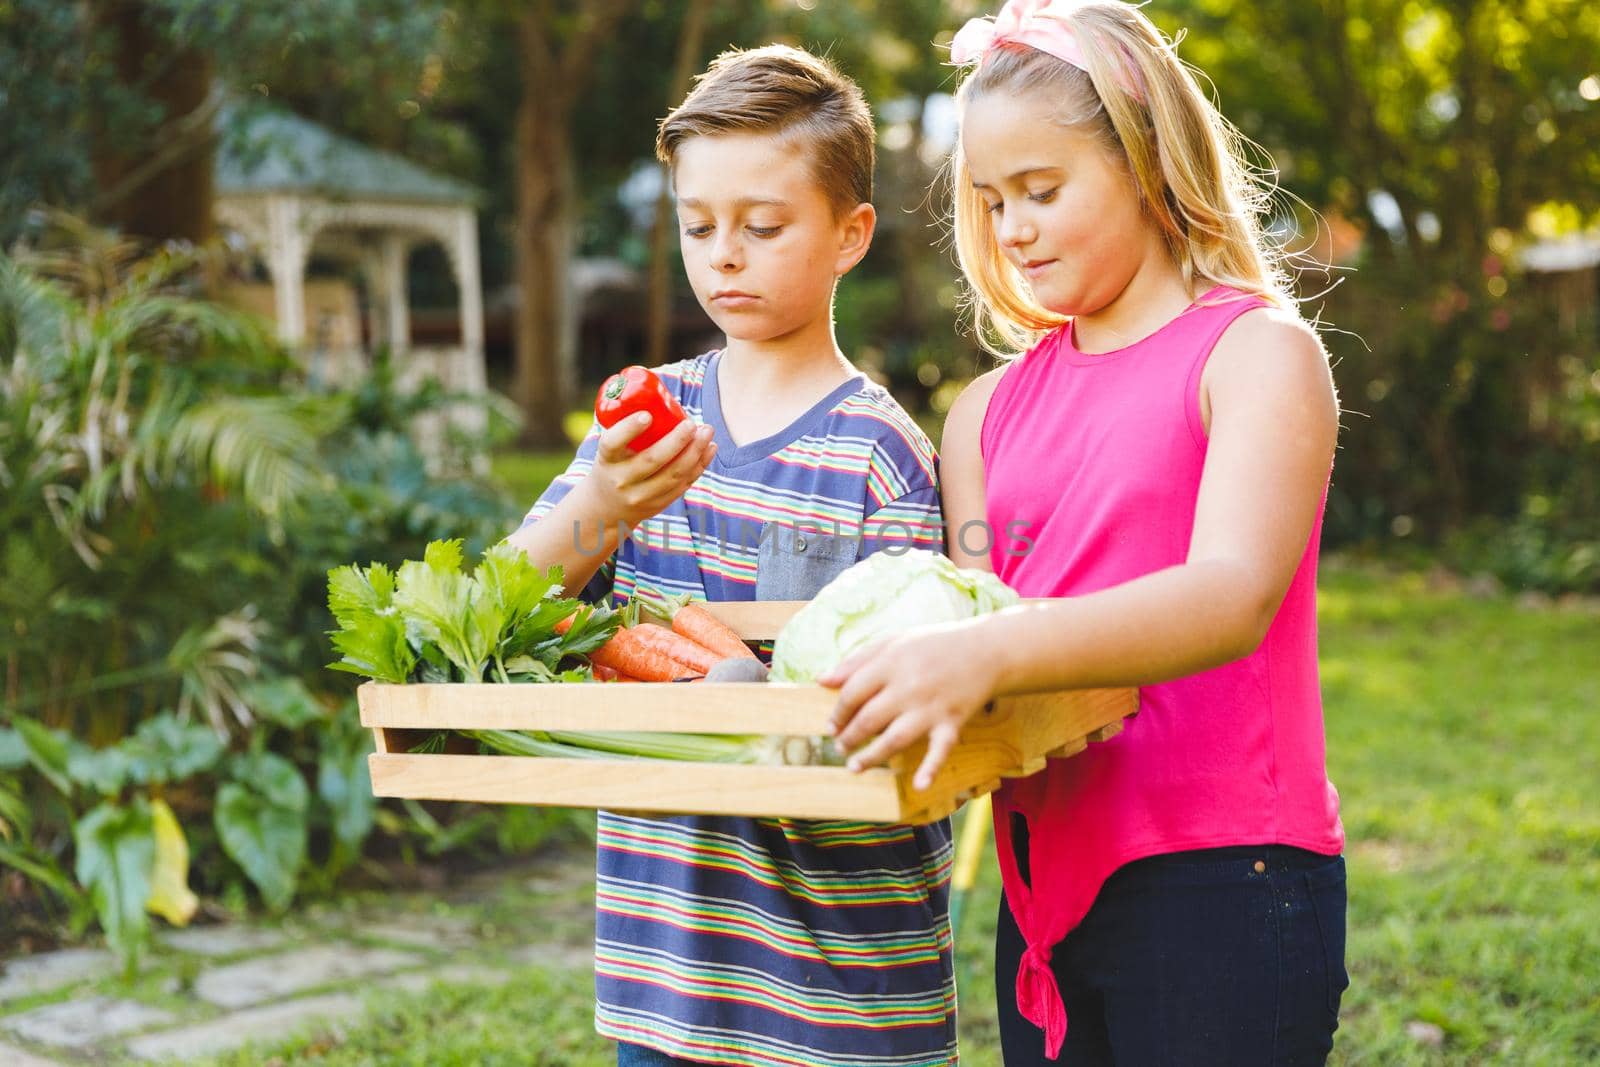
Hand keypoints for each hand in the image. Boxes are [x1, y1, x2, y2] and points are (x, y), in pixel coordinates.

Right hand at [581, 412, 715, 528]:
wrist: (606, 507)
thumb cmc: (614, 464)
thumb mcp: (610, 448)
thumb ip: (627, 426)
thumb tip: (654, 390)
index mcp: (606, 459)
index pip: (612, 443)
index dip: (629, 429)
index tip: (647, 415)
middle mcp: (621, 480)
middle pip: (652, 460)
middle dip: (676, 440)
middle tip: (691, 423)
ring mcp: (640, 496)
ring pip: (673, 475)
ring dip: (695, 452)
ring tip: (707, 432)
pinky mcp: (658, 505)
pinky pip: (683, 485)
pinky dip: (699, 466)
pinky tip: (709, 449)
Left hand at [819, 619, 999, 790]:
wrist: (986, 650)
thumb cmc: (934, 645)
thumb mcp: (894, 642)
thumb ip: (856, 660)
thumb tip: (821, 680)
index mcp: (891, 663)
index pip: (853, 693)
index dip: (838, 712)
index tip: (831, 725)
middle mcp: (909, 686)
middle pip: (869, 719)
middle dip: (849, 738)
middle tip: (840, 748)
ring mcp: (931, 707)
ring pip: (895, 738)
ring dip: (872, 756)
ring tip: (855, 767)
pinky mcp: (952, 722)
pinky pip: (940, 749)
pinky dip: (931, 768)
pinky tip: (919, 785)